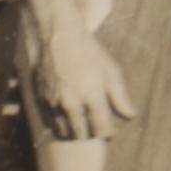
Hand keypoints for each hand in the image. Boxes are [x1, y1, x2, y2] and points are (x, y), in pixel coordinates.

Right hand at [23, 5, 135, 143]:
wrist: (57, 35)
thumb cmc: (88, 51)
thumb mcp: (110, 70)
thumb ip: (121, 97)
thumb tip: (130, 116)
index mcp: (92, 96)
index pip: (102, 130)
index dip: (107, 133)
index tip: (109, 129)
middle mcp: (71, 103)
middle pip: (81, 135)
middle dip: (89, 134)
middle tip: (94, 126)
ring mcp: (54, 102)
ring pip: (63, 131)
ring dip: (72, 130)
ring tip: (79, 122)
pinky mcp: (40, 99)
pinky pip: (50, 121)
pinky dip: (58, 121)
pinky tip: (65, 113)